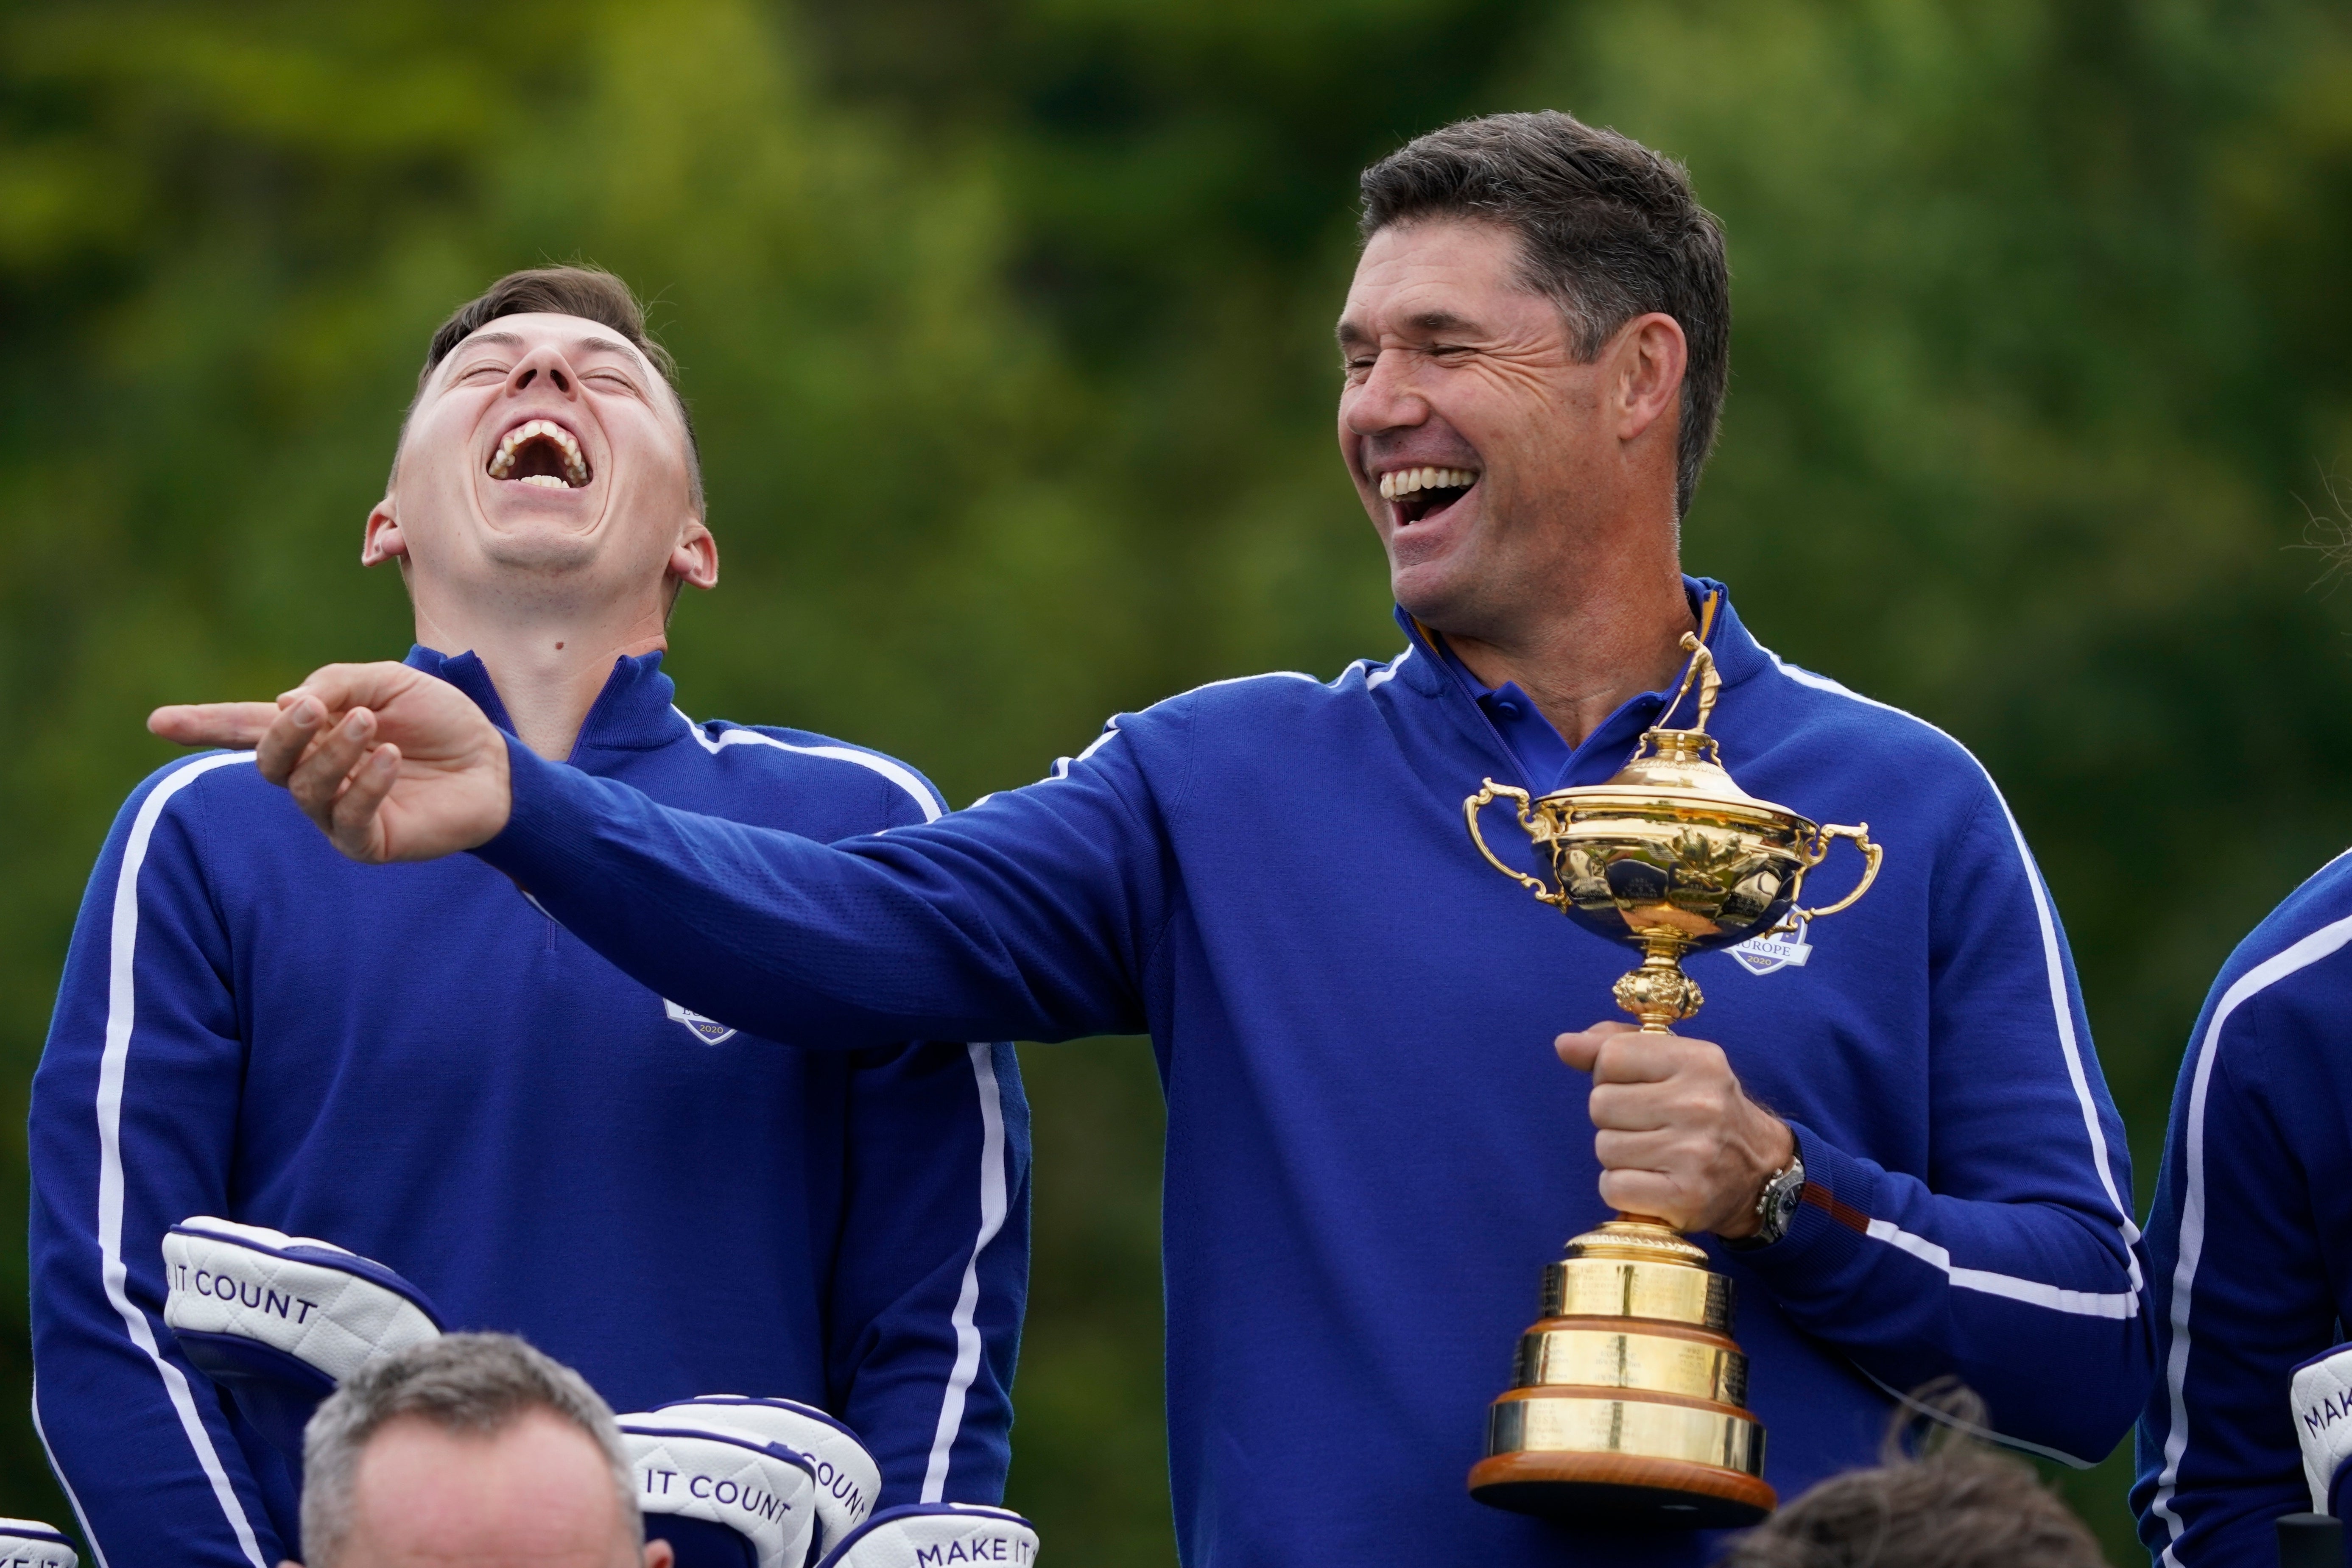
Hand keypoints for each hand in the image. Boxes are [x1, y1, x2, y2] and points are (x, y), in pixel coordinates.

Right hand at [149, 662, 510, 862]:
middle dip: (285, 734)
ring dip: (335, 752)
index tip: (157, 722)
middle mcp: (316, 775)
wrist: (494, 762)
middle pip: (270, 761)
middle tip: (314, 708)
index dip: (203, 725)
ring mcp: (337, 812)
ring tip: (372, 724)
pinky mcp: (368, 841)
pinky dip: (366, 783)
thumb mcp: (389, 682)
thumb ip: (337, 683)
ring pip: (306, 787)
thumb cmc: (440, 720)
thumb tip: (285, 703)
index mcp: (314, 734)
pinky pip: (348, 817)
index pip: (248, 728)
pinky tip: (392, 758)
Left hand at [1554, 1020, 1794, 1237]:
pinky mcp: (1686, 1197)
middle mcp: (1700, 1105)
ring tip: (1654, 1154)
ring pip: (1604, 1147)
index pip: (1610, 1057)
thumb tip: (1564, 1044)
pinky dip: (1622, 1188)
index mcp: (1699, 1060)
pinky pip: (1613, 1187)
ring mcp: (1695, 1153)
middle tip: (1649, 1126)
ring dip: (1618, 1155)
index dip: (1610, 1075)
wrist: (1759, 1171)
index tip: (1638, 1088)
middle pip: (1600, 1104)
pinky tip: (1651, 1182)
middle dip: (1614, 1117)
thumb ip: (1614, 1045)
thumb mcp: (1672, 1063)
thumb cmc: (1702, 1109)